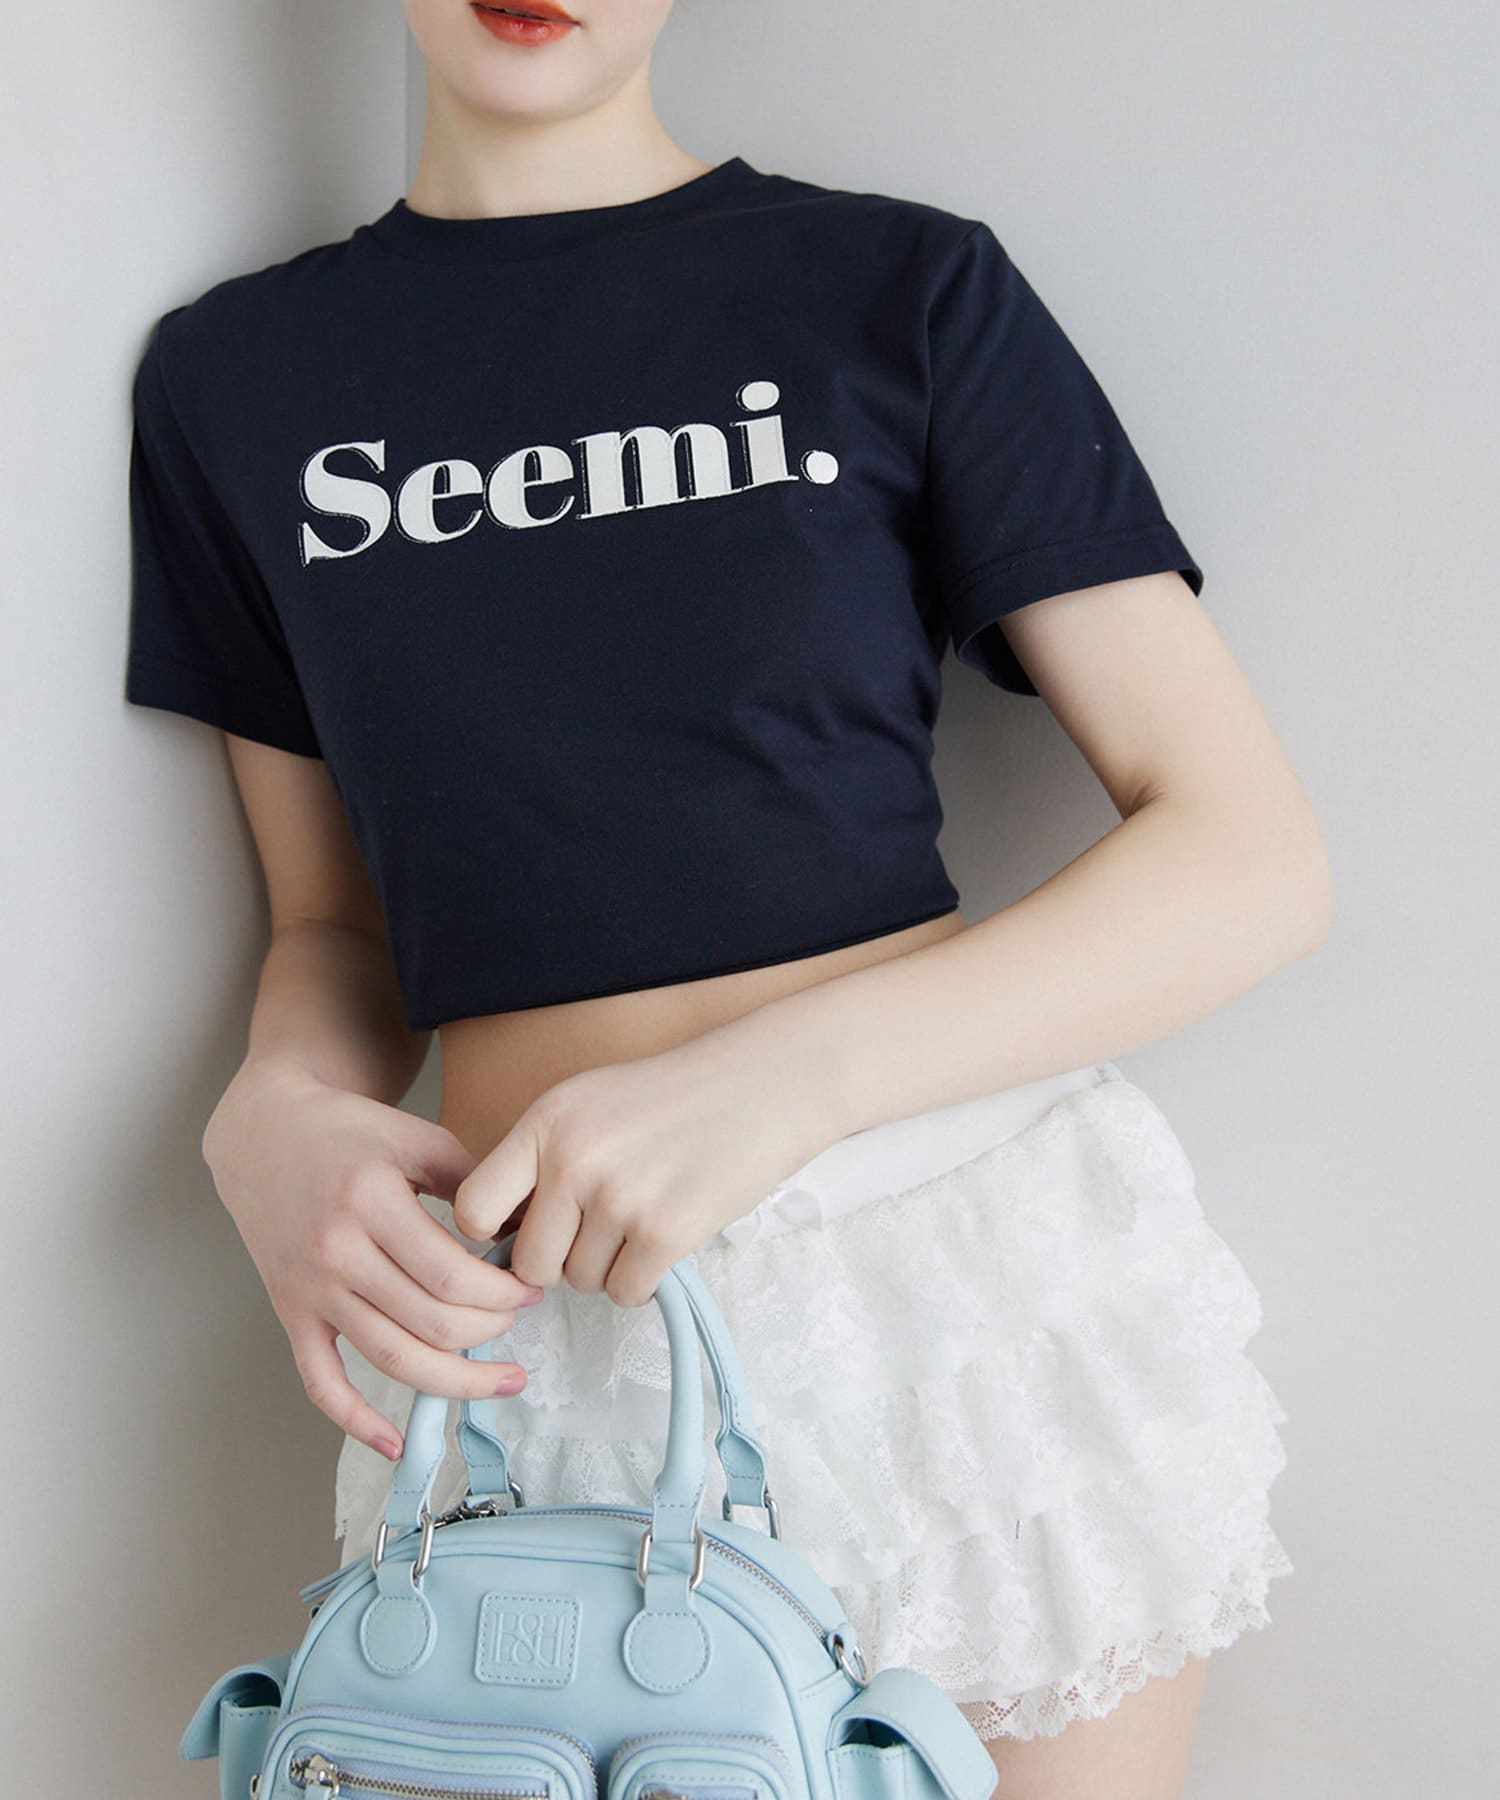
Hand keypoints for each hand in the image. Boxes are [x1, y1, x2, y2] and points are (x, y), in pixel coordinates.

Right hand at [202, 1057, 544, 1460]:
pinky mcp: (291, 1314)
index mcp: (371, 1202)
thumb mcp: (418, 1137)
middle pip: (429, 1322)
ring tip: (502, 1381)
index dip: (502, 1293)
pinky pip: (320, 1382)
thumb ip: (477, 1181)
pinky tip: (394, 1443)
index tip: (530, 1288)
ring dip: (455, 1380)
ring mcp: (310, 1290)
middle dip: (490, 1330)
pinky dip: (356, 1420)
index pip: (451, 1275)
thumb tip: (536, 1224)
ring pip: (390, 1359)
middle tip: (518, 1319)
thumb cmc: (350, 1133)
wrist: (264, 1134)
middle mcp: (336, 1252)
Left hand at [451, 1032, 838, 1306]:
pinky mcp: (666, 1231)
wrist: (763, 1084)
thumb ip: (541, 1158)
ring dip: (608, 1268)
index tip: (525, 1233)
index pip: (473, 1208)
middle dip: (560, 1262)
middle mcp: (573, 1158)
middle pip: (529, 1264)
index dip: (493, 1235)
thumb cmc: (674, 1097)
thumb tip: (500, 1236)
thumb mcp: (588, 1104)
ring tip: (642, 1223)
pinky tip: (663, 1243)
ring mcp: (620, 1196)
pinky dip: (642, 1281)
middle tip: (598, 1234)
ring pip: (581, 1282)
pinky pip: (626, 1293)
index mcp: (545, 1122)